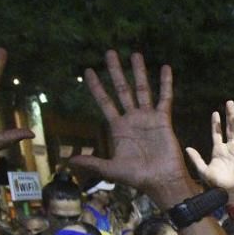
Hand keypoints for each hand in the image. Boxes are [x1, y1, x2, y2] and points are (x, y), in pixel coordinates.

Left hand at [71, 51, 197, 208]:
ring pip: (142, 89)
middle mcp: (132, 119)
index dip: (96, 87)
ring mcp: (148, 118)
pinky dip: (165, 83)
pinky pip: (164, 98)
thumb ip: (92, 162)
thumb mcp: (111, 170)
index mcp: (118, 128)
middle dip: (115, 72)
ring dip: (139, 72)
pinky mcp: (163, 120)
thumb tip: (68, 160)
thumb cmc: (137, 177)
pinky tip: (165, 68)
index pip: (105, 102)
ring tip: (135, 54)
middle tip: (109, 53)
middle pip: (122, 89)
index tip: (88, 71)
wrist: (162, 181)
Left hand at [185, 101, 233, 204]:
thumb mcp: (204, 171)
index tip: (215, 112)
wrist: (232, 194)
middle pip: (230, 128)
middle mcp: (229, 149)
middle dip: (230, 115)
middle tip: (229, 102)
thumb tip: (187, 148)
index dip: (216, 123)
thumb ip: (196, 159)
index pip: (217, 133)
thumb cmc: (217, 185)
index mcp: (218, 151)